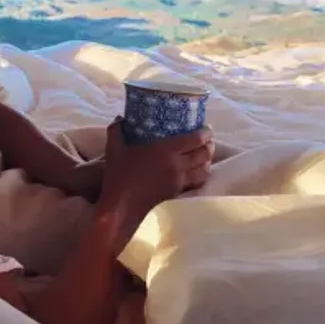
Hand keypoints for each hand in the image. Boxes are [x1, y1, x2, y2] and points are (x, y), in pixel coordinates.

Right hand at [97, 119, 213, 247]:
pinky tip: (197, 173)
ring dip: (207, 162)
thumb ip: (117, 130)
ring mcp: (179, 181)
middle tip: (208, 140)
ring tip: (206, 156)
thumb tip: (120, 118)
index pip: (195, 139)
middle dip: (209, 146)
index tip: (207, 128)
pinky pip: (195, 183)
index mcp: (166, 150)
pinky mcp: (176, 193)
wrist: (121, 205)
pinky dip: (200, 177)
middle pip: (203, 154)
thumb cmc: (119, 174)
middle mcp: (177, 165)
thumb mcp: (115, 148)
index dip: (205, 133)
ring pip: (203, 171)